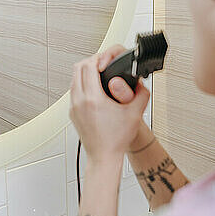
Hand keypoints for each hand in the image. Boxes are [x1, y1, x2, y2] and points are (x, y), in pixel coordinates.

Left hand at [70, 48, 149, 164]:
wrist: (104, 157)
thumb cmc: (117, 140)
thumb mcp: (135, 114)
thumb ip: (142, 93)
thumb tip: (141, 82)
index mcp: (93, 98)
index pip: (89, 66)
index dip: (99, 58)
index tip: (107, 60)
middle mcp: (79, 101)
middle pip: (78, 68)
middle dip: (91, 62)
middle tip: (103, 64)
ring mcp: (73, 107)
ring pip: (74, 79)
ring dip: (85, 72)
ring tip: (99, 74)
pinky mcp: (72, 113)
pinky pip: (74, 91)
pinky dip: (82, 84)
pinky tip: (94, 89)